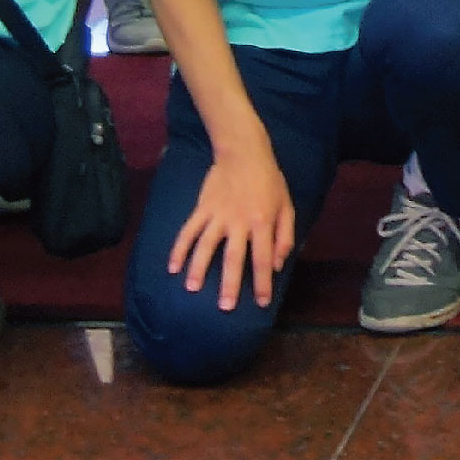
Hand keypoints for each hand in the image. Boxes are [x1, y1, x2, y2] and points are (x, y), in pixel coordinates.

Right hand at [165, 145, 297, 313]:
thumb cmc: (269, 181)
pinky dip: (179, 248)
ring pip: (206, 244)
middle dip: (230, 284)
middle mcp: (239, 221)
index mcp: (263, 222)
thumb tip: (277, 265)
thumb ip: (285, 236)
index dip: (263, 282)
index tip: (262, 304)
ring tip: (191, 289)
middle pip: (233, 257)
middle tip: (224, 307)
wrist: (244, 152)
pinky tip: (172, 267)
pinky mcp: (202, 208)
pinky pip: (188, 231)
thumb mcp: (287, 206)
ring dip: (198, 267)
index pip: (263, 258)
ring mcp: (218, 215)